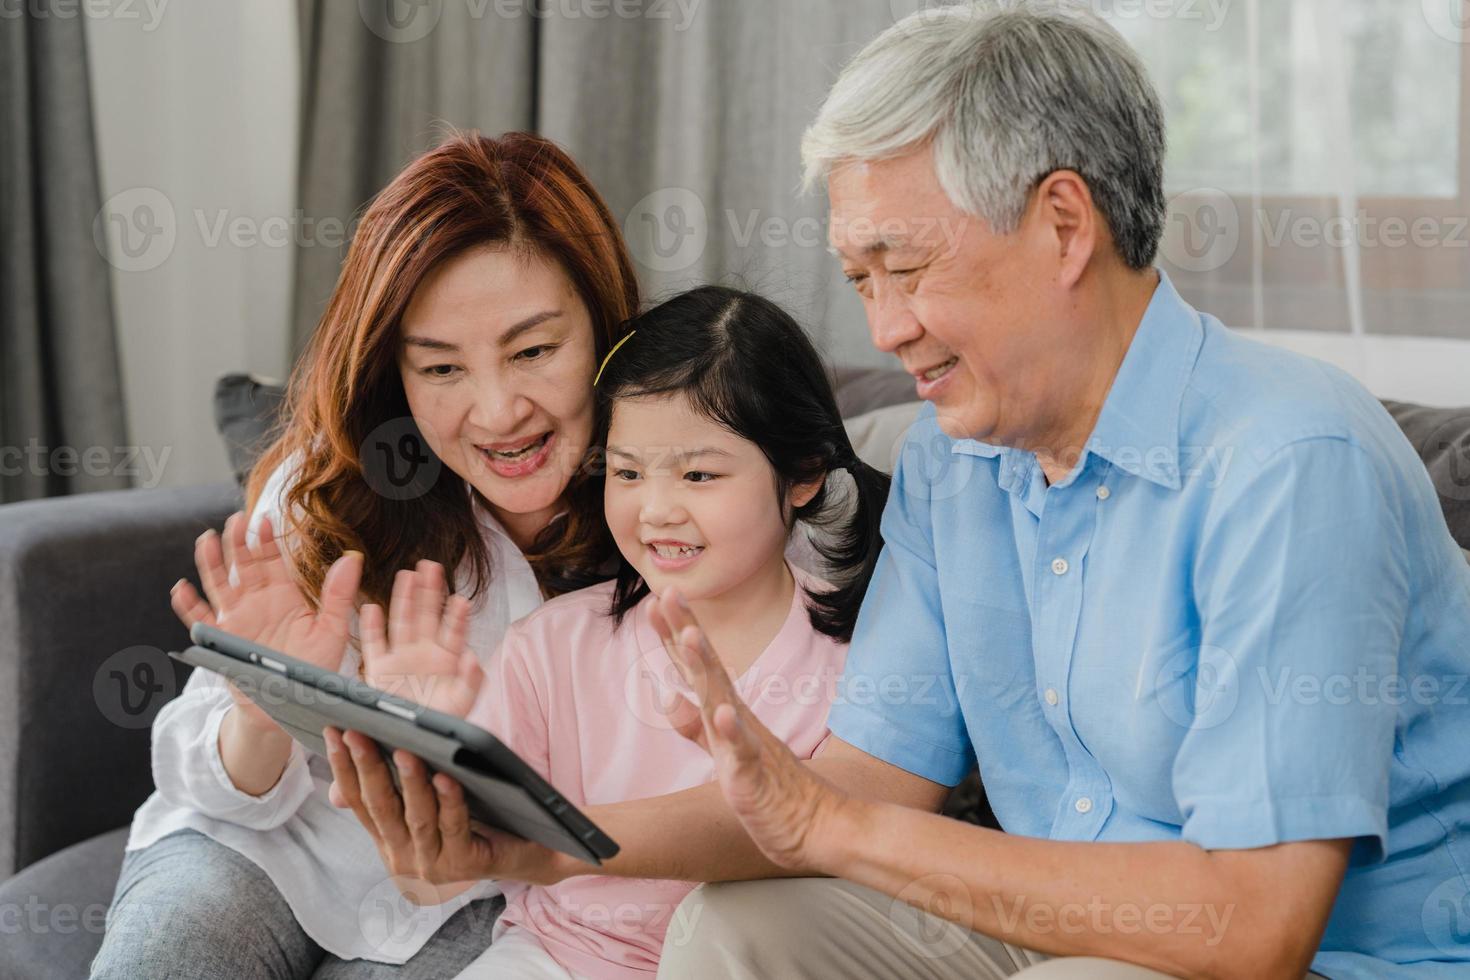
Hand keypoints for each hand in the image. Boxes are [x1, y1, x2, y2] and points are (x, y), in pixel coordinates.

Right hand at [170, 512, 361, 729]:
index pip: (273, 560)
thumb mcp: (331, 629)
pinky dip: (189, 606)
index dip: (267, 541)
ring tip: (206, 540)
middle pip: (243, 566)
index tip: (265, 520)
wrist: (293, 702)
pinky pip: (201, 621)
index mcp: (284, 596)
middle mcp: (257, 602)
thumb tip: (352, 557)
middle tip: (235, 520)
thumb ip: (338, 594)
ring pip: (219, 585)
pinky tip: (181, 589)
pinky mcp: (222, 640)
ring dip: (211, 564)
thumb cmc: (314, 667)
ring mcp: (237, 619)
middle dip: (238, 543)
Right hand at [322, 727, 573, 889]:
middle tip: (357, 732)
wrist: (528, 850)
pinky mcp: (465, 866)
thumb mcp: (427, 803)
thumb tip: (347, 766)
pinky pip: (454, 826)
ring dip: (409, 782)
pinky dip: (450, 800)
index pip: (359, 801)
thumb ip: (392, 791)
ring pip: (416, 817)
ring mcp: (433, 866)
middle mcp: (404, 858)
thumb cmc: (474, 818)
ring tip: (403, 749)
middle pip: (381, 807)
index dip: (344, 766)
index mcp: (390, 841)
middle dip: (366, 767)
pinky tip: (447, 776)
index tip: (334, 731)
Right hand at [360, 561, 482, 717]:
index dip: (457, 615)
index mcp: (446, 657)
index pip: (454, 630)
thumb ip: (471, 682)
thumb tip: (473, 658)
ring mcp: (401, 657)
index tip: (461, 599)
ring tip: (407, 575)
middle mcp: (424, 652)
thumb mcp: (461, 704)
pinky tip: (371, 608)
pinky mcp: (379, 669)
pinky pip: (373, 644)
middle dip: (430, 591)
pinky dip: (371, 627)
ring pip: (402, 621)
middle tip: (432, 566)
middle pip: (427, 615)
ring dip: (404, 599)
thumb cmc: (441, 721)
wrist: (413, 742)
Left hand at [648, 587, 849, 871]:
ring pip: (722, 699)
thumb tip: (668, 695)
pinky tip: (722, 713)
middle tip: (668, 593)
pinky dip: (731, 731)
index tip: (657, 600)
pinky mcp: (755, 775)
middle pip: (706, 669)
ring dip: (705, 667)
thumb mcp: (722, 753)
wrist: (818, 826)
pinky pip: (742, 751)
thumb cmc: (770, 790)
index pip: (696, 668)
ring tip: (688, 636)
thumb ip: (694, 726)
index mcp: (725, 715)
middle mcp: (736, 720)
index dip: (675, 635)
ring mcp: (747, 744)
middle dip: (686, 631)